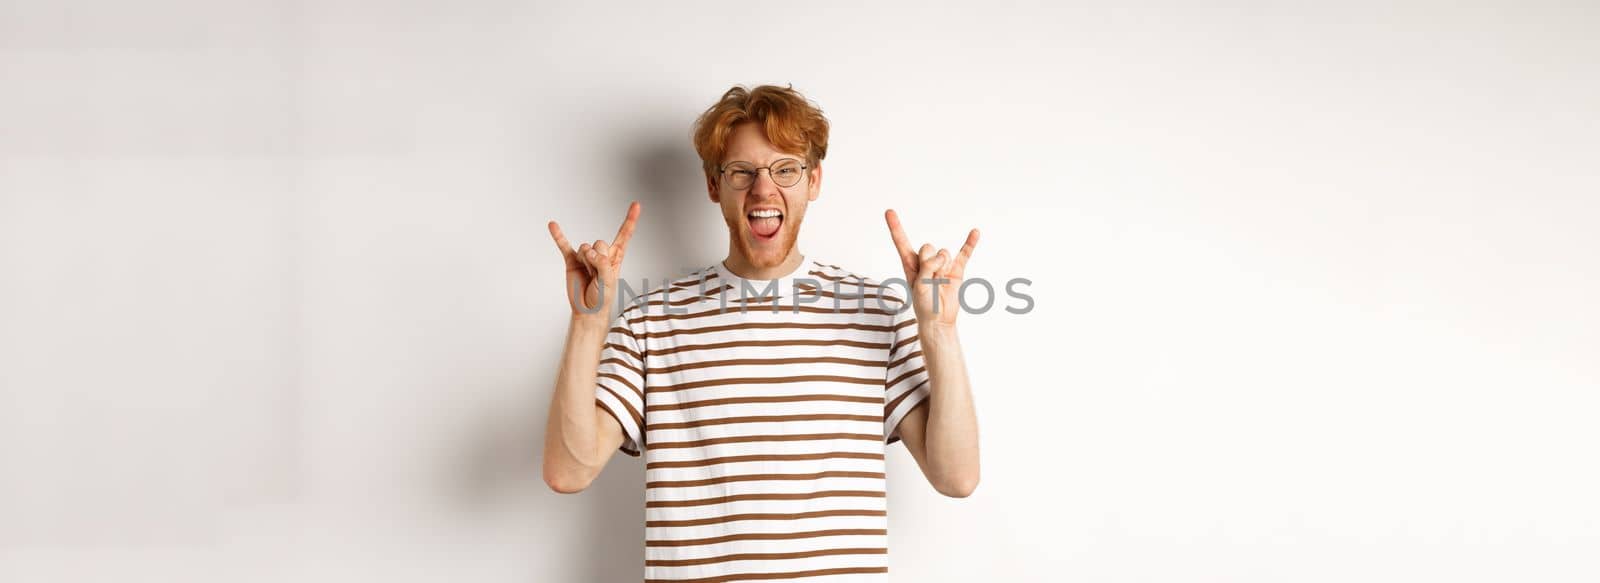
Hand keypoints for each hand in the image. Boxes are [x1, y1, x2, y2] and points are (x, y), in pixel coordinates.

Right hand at [549, 201, 639, 319]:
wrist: (587, 311)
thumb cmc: (602, 298)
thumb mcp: (609, 282)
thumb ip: (604, 265)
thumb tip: (591, 252)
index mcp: (615, 257)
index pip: (624, 235)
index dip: (630, 220)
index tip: (636, 205)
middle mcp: (601, 254)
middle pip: (599, 242)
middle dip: (597, 258)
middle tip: (596, 275)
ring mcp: (585, 257)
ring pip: (585, 247)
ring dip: (586, 262)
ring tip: (587, 275)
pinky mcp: (572, 261)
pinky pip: (564, 245)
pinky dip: (558, 236)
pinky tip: (553, 225)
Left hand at [885, 209, 978, 330]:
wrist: (939, 320)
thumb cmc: (924, 304)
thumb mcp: (919, 286)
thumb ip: (927, 267)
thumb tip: (942, 255)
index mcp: (910, 264)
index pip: (901, 242)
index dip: (895, 227)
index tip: (889, 211)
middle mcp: (925, 261)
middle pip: (928, 247)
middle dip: (930, 261)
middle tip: (930, 278)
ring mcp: (942, 265)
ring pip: (943, 253)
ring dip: (943, 266)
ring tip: (941, 281)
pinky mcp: (956, 270)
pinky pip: (964, 253)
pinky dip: (970, 243)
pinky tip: (975, 232)